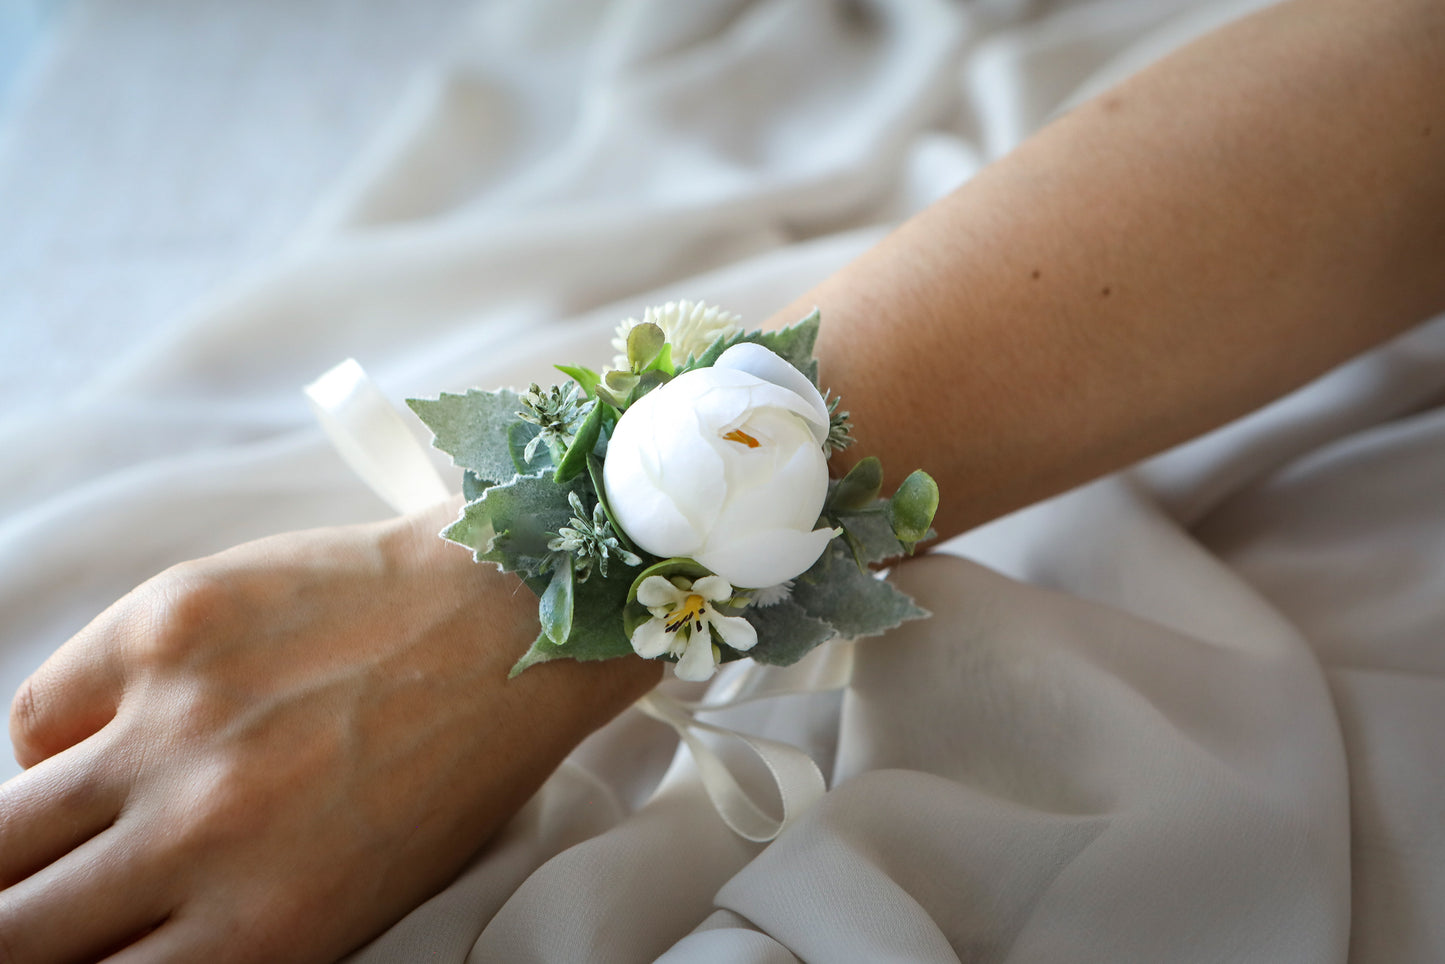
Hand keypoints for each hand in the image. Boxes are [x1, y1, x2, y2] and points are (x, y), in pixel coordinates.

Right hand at [2, 501, 660, 962]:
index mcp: (264, 932)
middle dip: (21, 924)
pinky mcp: (170, 625)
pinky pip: (39, 712)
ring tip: (69, 823)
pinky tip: (122, 724)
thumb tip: (108, 944)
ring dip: (23, 839)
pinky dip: (63, 734)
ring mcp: (178, 724)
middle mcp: (205, 835)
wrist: (515, 620)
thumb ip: (221, 938)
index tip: (71, 948)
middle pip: (13, 930)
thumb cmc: (446, 767)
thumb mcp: (345, 901)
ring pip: (2, 828)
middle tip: (48, 897)